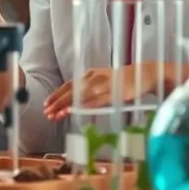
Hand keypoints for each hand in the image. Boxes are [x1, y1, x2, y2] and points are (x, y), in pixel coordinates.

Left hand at [43, 62, 160, 120]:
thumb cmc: (121, 82)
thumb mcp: (102, 84)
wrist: (142, 75)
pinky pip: (98, 99)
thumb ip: (89, 92)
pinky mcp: (115, 91)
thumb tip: (73, 104)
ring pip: (82, 95)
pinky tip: (77, 110)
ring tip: (58, 114)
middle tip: (47, 112)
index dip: (57, 94)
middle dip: (58, 102)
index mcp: (90, 75)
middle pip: (72, 90)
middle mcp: (94, 77)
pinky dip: (87, 104)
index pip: (69, 85)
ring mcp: (104, 84)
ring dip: (69, 105)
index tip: (46, 104)